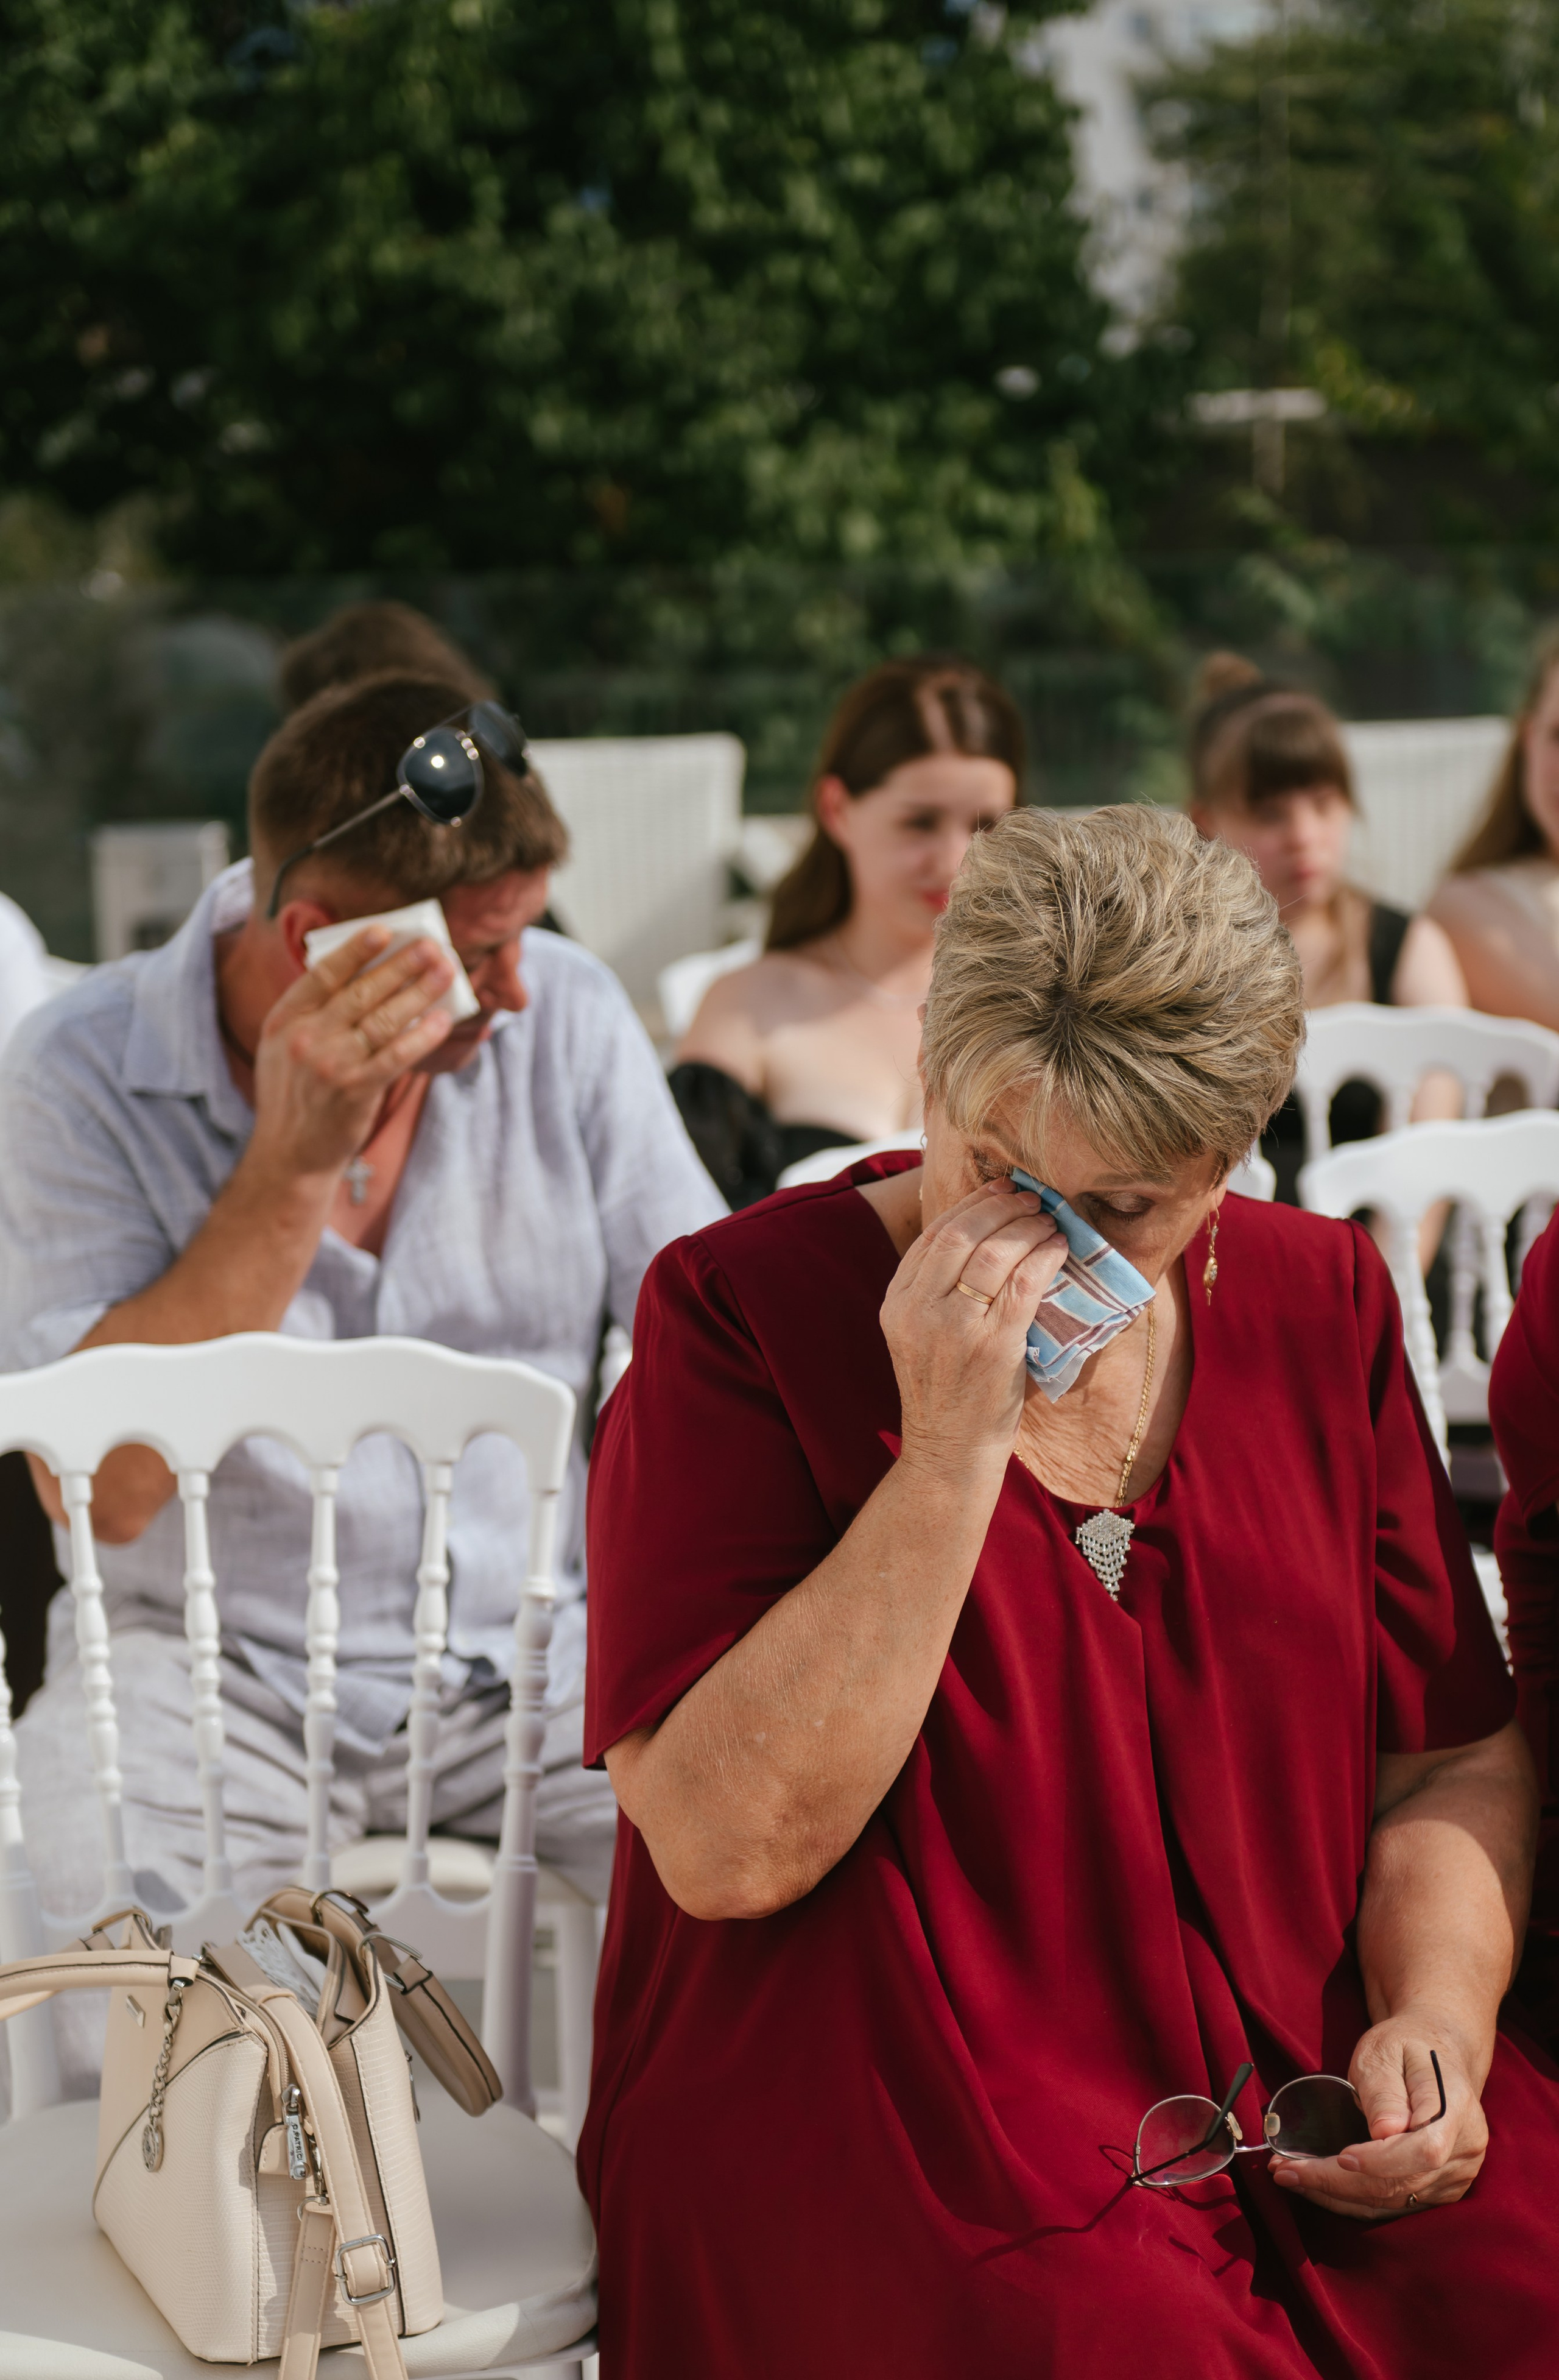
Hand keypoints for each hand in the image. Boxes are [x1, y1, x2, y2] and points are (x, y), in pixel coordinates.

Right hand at [246, 925, 455, 1181]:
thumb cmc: (294, 1094)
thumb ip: (312, 1013)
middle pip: (360, 991)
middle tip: (432, 946)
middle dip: (401, 965)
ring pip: (383, 1018)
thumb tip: (361, 973)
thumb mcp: (282, 1046)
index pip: (322, 975)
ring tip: (445, 972)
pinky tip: (442, 1019)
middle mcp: (304, 1038)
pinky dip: (422, 1035)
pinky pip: (396, 1055)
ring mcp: (330, 1064)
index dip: (355, 950)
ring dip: (419, 991)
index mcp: (284, 1019)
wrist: (289, 1154)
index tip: (384, 930)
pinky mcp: (355, 1090)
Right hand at [881, 1180, 1066, 1483]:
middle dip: (1000, 1206)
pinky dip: (1045, 1257)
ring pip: (994, 1253)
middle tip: (1030, 1198)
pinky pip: (1023, 1283)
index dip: (970, 1204)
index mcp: (896, 1303)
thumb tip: (985, 1232)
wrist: (948, 1451)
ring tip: (1048, 1221)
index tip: (999, 1189)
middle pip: (961, 1234)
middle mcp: (918, 1310)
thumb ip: (937, 1289)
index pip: (932, 1235)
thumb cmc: (946, 1392)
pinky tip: (1059, 1249)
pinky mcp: (992, 1346)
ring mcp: (955, 1327)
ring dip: (1027, 1228)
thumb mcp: (920, 1334)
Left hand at [1269, 2012, 1489, 2218]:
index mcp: (1456, 2111)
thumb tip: (1384, 2133)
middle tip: (1285, 2171)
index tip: (1341, 2157)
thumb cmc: (1405, 2046)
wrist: (1435, 2054)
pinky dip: (1352, 2201)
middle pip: (1402, 2183)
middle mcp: (1464, 2151)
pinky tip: (1317, 2186)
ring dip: (1336, 2196)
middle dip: (1338, 2182)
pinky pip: (1393, 2205)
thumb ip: (1386, 2091)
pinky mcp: (1438, 2190)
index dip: (1381, 2162)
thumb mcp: (1387, 2051)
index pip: (1424, 2150)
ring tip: (1288, 2176)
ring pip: (1393, 2201)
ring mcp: (1455, 2176)